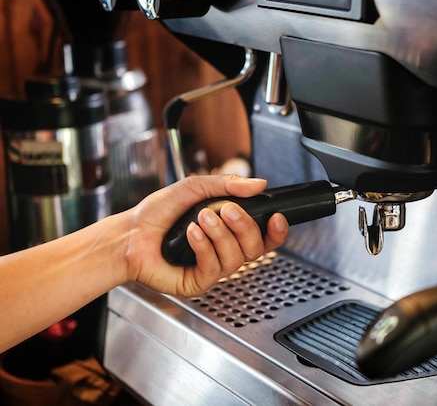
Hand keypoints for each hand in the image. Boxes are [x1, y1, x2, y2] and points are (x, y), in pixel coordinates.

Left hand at [123, 175, 288, 296]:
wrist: (130, 234)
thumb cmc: (158, 213)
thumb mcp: (195, 187)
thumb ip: (228, 185)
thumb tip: (259, 184)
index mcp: (230, 231)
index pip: (265, 236)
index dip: (276, 230)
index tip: (276, 216)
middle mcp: (225, 251)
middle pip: (256, 248)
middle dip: (245, 226)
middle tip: (226, 210)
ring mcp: (213, 268)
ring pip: (237, 258)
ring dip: (220, 235)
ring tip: (200, 218)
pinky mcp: (198, 282)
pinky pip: (214, 268)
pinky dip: (204, 247)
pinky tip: (191, 234)